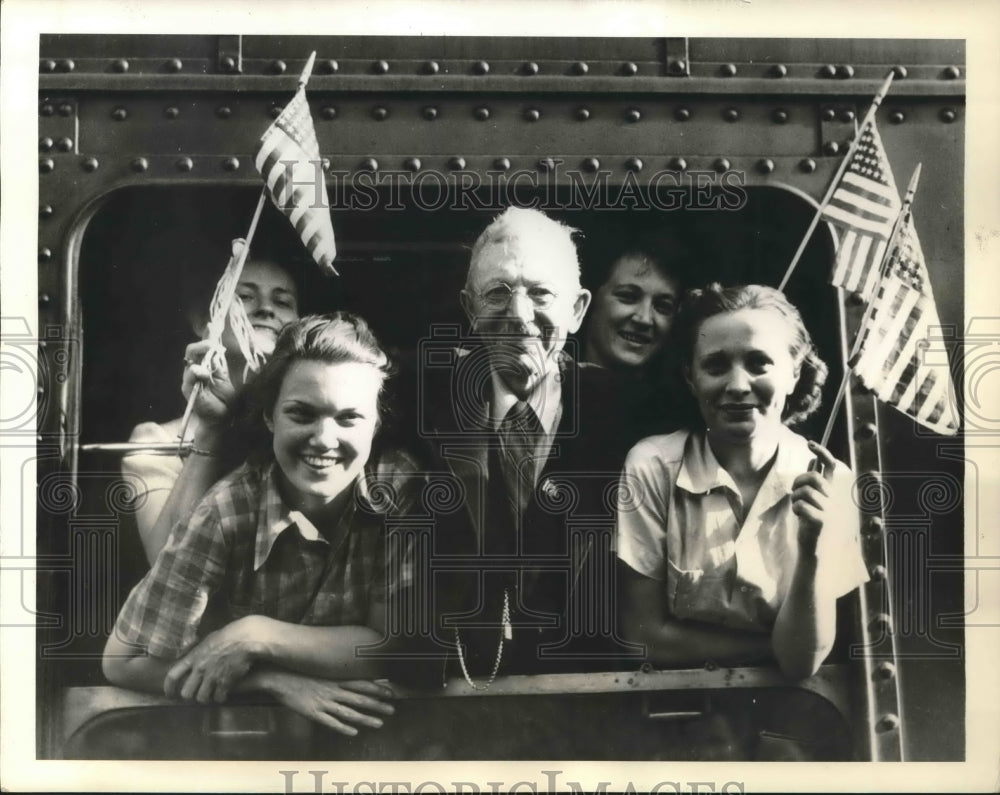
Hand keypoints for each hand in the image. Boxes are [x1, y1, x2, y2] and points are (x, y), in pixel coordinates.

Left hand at [164, 616, 261, 702]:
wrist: (245, 638)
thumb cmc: (227, 635)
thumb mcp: (206, 640)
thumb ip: (196, 651)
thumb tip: (186, 655)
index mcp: (193, 657)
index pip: (172, 676)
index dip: (168, 688)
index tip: (169, 694)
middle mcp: (200, 669)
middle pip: (186, 693)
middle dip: (191, 694)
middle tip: (196, 692)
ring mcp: (212, 677)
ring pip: (202, 698)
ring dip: (206, 697)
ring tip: (211, 693)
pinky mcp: (225, 683)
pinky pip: (218, 698)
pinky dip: (220, 697)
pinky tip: (223, 692)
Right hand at [182, 339, 235, 422]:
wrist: (221, 417)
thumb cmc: (223, 398)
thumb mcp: (223, 377)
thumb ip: (218, 364)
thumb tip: (217, 346)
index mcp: (203, 365)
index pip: (201, 347)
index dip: (206, 337)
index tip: (214, 328)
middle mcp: (194, 370)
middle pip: (192, 351)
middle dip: (202, 345)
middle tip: (213, 345)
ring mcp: (190, 379)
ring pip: (189, 362)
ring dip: (200, 358)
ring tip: (212, 359)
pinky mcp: (188, 390)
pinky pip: (188, 378)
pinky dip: (195, 373)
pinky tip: (203, 373)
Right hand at [262, 671, 395, 735]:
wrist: (278, 677)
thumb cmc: (300, 674)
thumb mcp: (320, 671)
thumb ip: (335, 676)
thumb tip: (350, 676)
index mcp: (335, 679)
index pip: (361, 683)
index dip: (377, 688)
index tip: (391, 692)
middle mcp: (332, 690)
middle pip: (359, 698)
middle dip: (377, 705)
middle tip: (393, 710)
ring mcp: (323, 702)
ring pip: (348, 712)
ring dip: (365, 718)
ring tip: (380, 724)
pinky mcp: (312, 712)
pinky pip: (329, 721)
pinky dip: (341, 727)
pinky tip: (353, 733)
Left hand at [791, 440, 836, 554]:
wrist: (812, 547)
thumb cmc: (810, 521)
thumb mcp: (811, 498)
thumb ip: (813, 481)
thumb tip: (813, 460)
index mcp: (830, 491)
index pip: (831, 466)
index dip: (822, 452)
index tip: (810, 443)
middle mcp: (833, 499)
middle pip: (814, 477)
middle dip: (799, 480)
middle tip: (794, 490)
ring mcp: (830, 510)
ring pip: (805, 491)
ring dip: (795, 498)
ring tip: (798, 507)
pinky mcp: (822, 521)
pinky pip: (802, 506)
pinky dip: (796, 509)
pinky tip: (800, 517)